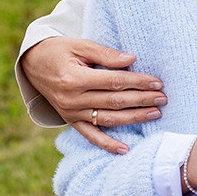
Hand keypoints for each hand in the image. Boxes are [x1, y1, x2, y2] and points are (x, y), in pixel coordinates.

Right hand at [21, 38, 167, 153]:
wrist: (33, 65)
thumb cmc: (59, 51)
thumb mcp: (79, 45)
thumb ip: (105, 54)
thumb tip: (132, 60)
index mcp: (74, 79)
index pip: (114, 82)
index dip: (137, 82)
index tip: (157, 82)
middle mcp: (72, 100)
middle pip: (114, 102)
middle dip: (141, 100)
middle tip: (163, 98)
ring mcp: (71, 113)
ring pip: (108, 119)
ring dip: (134, 118)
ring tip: (155, 114)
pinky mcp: (71, 121)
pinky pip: (91, 136)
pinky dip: (107, 144)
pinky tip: (125, 150)